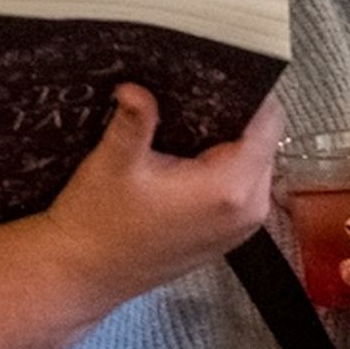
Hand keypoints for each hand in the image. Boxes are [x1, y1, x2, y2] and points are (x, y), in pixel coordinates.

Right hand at [35, 86, 282, 314]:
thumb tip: (138, 88)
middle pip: (263, 142)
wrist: (82, 275)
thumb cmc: (96, 227)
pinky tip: (185, 160)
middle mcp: (247, 210)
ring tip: (187, 126)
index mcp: (229, 189)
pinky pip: (240, 187)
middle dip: (234, 117)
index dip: (250, 92)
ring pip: (252, 163)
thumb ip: (134, 120)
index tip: (223, 73)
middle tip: (195, 97)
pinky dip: (221, 169)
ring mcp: (240, 226)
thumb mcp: (112, 163)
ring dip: (227, 144)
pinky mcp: (227, 233)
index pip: (268, 123)